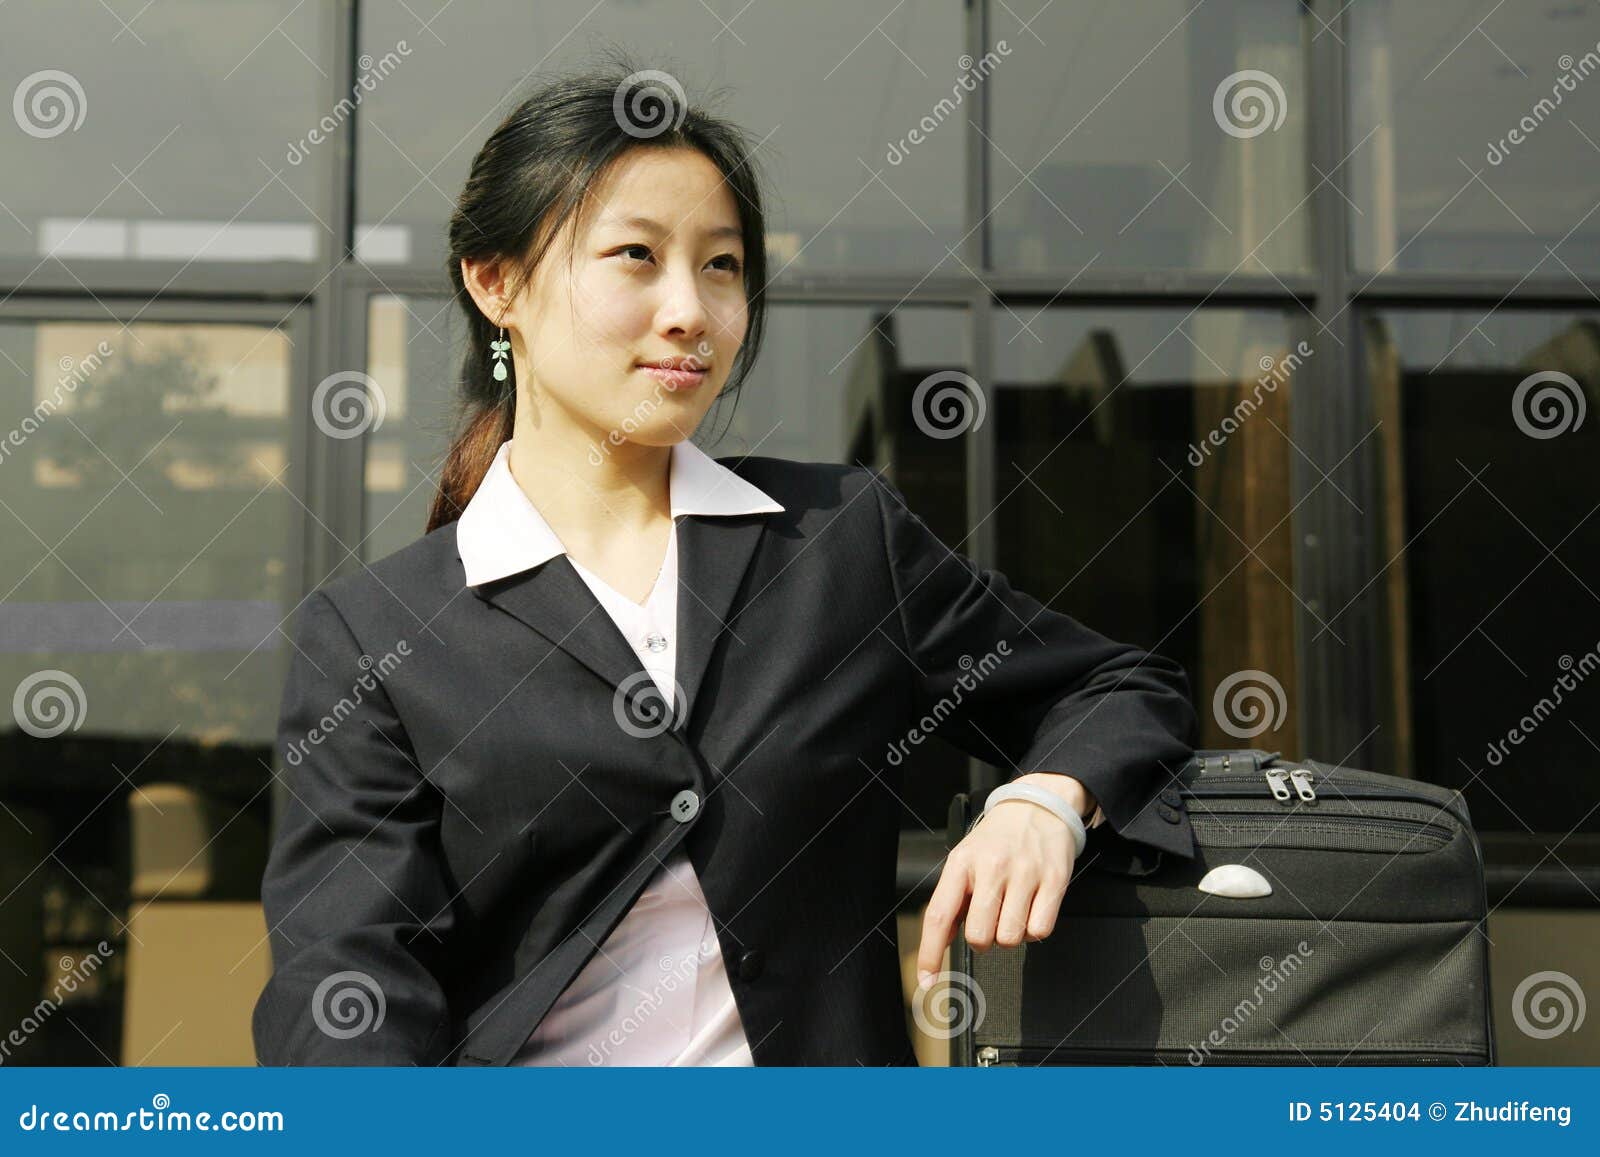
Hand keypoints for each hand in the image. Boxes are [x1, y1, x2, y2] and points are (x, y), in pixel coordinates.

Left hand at [915, 773, 1093, 990]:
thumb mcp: (965, 860)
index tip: (927, 980)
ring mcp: (1025, 873)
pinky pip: (1041, 930)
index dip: (929, 953)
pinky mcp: (1054, 880)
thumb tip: (939, 942)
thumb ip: (952, 900)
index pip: (939, 915)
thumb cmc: (997, 839)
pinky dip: (1035, 930)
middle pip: (979, 936)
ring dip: (1010, 935)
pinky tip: (1032, 909)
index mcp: (962, 863)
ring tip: (1012, 909)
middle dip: (983, 940)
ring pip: (1011, 938)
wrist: (1037, 806)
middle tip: (989, 920)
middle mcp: (992, 867)